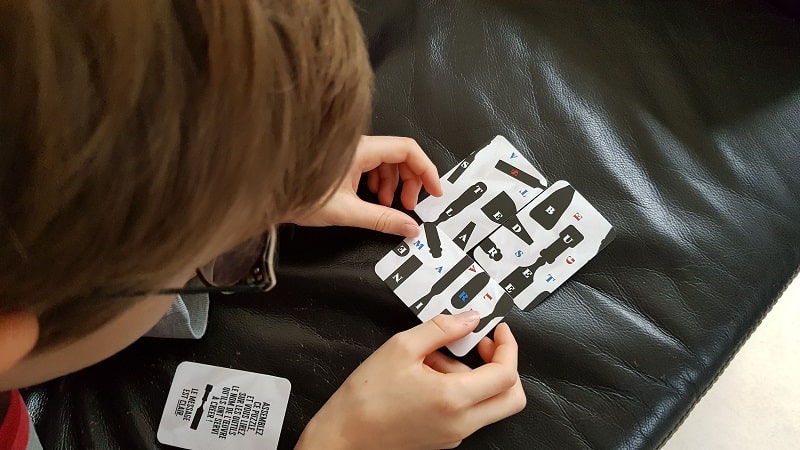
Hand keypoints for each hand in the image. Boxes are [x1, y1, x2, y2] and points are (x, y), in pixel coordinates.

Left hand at [290, 136, 442, 237]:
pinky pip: (373, 166)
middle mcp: (359, 145)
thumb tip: (410, 228)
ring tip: (389, 206)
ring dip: (395, 184)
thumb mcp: (347, 212)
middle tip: (409, 207)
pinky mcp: (345, 161)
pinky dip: (380, 183)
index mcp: (362, 150)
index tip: (435, 192)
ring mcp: (351, 152)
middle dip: (410, 181)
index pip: (407, 149)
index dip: (426, 169)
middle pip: (400, 156)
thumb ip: (382, 220)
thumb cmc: (301, 198)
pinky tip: (374, 200)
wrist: (269, 195)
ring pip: (387, 162)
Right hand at [296, 312, 526, 449]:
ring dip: (473, 378)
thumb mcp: (401, 347)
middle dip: (504, 366)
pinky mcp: (444, 440)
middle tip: (481, 346)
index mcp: (454, 399)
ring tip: (432, 361)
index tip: (498, 331)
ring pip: (488, 404)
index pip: (506, 374)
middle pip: (511, 398)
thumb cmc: (366, 397)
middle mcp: (461, 423)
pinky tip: (426, 378)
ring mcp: (454, 435)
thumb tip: (470, 319)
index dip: (508, 347)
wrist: (343, 438)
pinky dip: (459, 392)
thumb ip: (441, 329)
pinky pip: (467, 414)